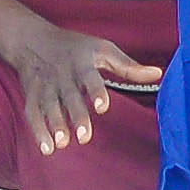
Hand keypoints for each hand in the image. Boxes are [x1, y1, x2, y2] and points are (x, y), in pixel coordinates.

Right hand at [6, 23, 161, 155]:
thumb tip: (158, 74)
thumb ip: (128, 66)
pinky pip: (32, 114)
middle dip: (75, 116)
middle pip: (69, 97)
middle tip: (84, 137)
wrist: (32, 39)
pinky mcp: (31, 95)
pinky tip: (47, 149)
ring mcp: (45, 86)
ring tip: (63, 144)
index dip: (95, 91)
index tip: (101, 107)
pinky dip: (38, 131)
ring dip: (55, 125)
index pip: (89, 77)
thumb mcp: (103, 49)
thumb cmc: (75, 47)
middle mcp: (62, 75)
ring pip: (49, 106)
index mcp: (82, 63)